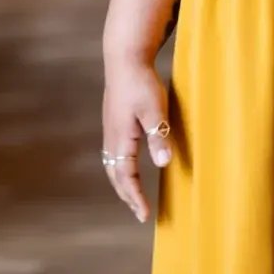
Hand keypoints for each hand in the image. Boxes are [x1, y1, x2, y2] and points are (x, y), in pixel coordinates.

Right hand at [102, 59, 172, 222]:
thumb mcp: (154, 110)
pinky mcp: (113, 120)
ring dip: (122, 182)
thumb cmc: (140, 83)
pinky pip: (113, 153)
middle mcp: (111, 137)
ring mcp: (110, 128)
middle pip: (115, 174)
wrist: (124, 59)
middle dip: (126, 195)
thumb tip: (163, 164)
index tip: (144, 215)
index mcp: (121, 139)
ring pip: (112, 164)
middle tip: (138, 211)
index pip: (126, 176)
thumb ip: (158, 136)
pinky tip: (127, 163)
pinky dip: (119, 167)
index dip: (135, 197)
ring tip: (132, 194)